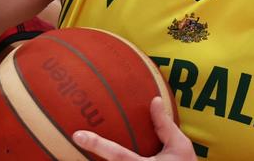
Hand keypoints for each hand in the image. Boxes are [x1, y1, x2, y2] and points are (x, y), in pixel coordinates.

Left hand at [73, 97, 196, 160]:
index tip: (78, 135)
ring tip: (73, 149)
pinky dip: (107, 159)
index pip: (117, 155)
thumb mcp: (180, 145)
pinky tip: (95, 154)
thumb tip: (153, 99)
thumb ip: (164, 125)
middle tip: (73, 138)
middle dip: (87, 158)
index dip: (97, 144)